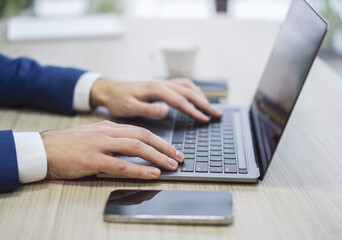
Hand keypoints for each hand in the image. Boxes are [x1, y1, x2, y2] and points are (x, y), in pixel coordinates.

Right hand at [40, 121, 184, 179]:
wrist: (44, 148)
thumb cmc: (69, 144)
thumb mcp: (94, 135)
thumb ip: (113, 138)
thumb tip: (133, 145)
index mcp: (110, 127)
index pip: (141, 131)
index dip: (160, 140)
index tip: (172, 149)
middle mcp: (108, 132)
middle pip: (144, 136)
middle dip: (165, 147)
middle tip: (179, 157)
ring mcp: (100, 144)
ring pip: (136, 147)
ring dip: (157, 157)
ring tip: (171, 165)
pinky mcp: (92, 159)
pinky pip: (121, 164)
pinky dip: (139, 169)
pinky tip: (152, 173)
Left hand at [90, 78, 221, 121]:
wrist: (110, 90)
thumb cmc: (119, 100)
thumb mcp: (129, 107)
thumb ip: (147, 109)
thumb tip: (166, 111)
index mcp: (156, 89)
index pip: (180, 101)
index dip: (193, 111)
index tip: (204, 119)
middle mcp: (162, 83)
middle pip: (189, 93)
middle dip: (204, 104)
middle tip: (217, 115)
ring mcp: (163, 83)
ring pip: (188, 87)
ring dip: (201, 97)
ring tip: (212, 108)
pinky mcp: (162, 85)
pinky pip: (183, 85)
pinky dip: (194, 91)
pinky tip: (198, 97)